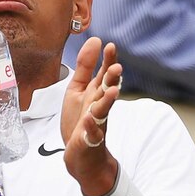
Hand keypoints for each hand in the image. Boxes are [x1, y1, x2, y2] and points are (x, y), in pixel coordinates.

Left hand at [61, 37, 122, 195]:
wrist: (81, 156)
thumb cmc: (79, 120)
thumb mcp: (78, 89)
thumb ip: (85, 66)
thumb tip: (96, 39)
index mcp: (96, 93)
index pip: (105, 75)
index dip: (108, 61)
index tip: (110, 46)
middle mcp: (99, 106)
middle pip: (107, 91)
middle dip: (112, 80)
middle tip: (116, 68)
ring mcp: (96, 124)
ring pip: (103, 111)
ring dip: (107, 101)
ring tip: (112, 91)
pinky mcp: (89, 141)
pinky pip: (92, 135)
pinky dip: (91, 128)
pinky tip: (89, 121)